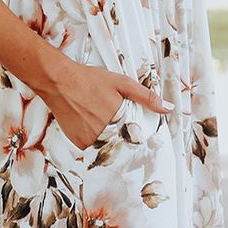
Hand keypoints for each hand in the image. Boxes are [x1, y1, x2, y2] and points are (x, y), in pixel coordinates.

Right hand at [45, 63, 173, 151]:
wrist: (59, 82)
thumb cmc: (89, 80)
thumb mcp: (122, 83)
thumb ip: (146, 97)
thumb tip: (169, 108)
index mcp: (120, 119)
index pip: (137, 137)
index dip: (137, 135)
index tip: (137, 133)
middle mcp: (106, 133)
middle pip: (122, 143)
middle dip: (122, 135)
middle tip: (112, 120)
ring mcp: (90, 140)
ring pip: (107, 146)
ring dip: (108, 138)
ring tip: (99, 120)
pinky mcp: (78, 143)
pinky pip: (92, 147)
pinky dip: (93, 140)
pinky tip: (89, 124)